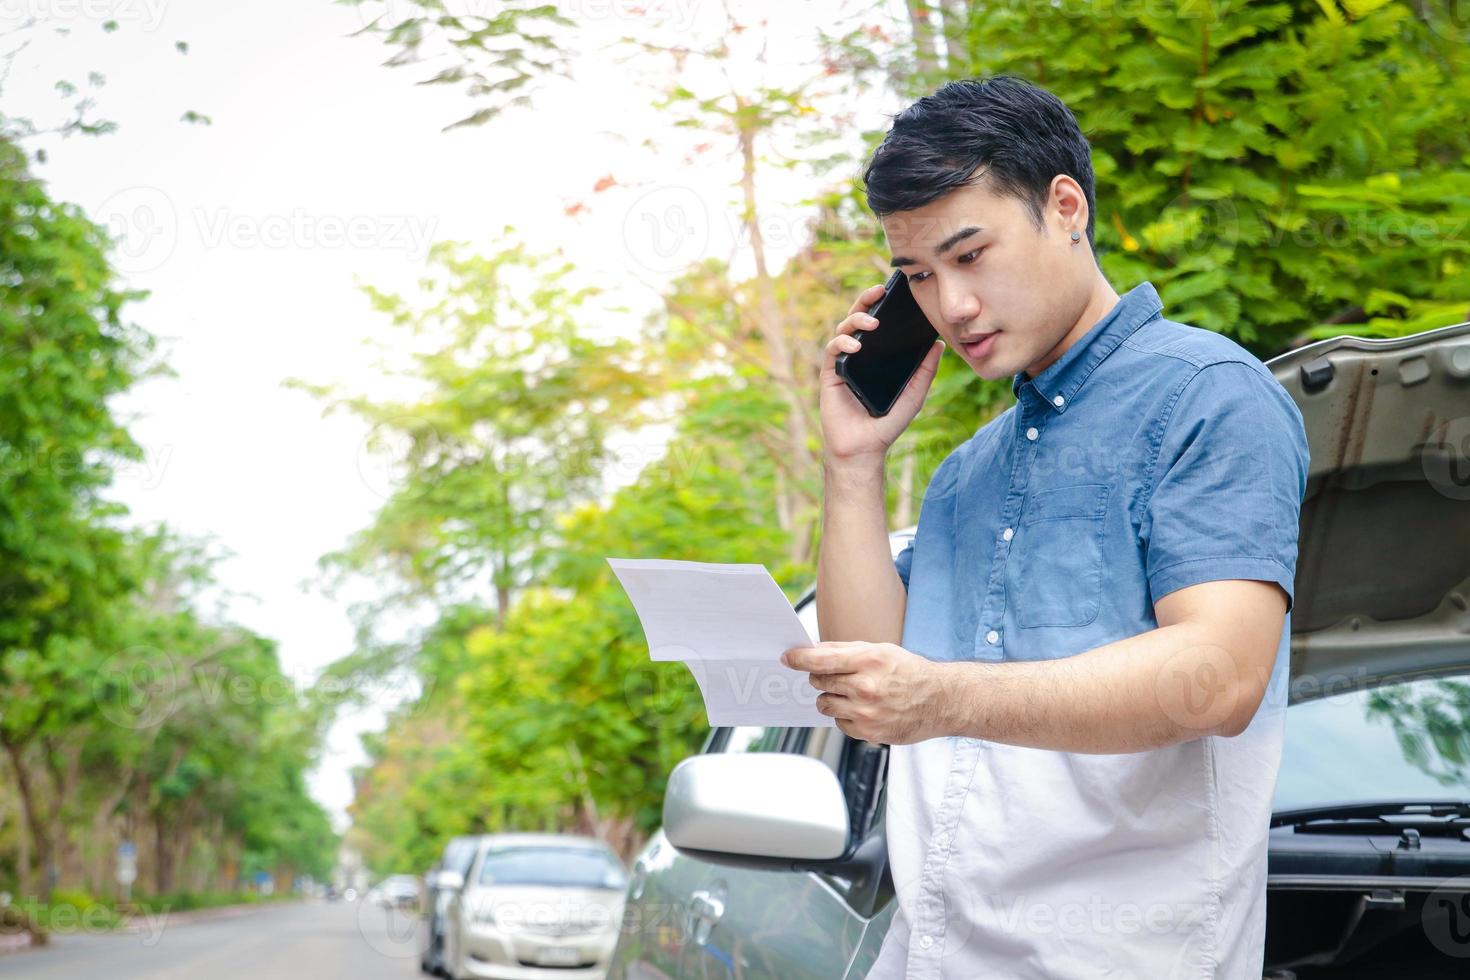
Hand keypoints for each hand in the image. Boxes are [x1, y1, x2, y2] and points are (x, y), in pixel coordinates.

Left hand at [780, 640, 950, 744]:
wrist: (940, 701)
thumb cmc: (909, 672)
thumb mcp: (880, 650)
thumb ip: (844, 650)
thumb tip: (811, 650)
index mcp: (868, 660)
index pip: (820, 660)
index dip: (798, 659)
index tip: (787, 658)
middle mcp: (865, 687)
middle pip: (819, 682)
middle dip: (820, 678)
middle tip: (835, 676)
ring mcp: (866, 712)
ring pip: (824, 704)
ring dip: (831, 698)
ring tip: (853, 693)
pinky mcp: (868, 732)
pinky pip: (839, 723)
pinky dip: (845, 716)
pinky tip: (865, 709)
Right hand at [819, 282, 943, 464]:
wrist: (865, 447)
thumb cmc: (888, 423)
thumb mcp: (914, 394)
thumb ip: (925, 370)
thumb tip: (939, 344)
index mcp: (877, 355)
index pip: (878, 322)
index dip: (882, 304)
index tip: (893, 290)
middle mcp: (859, 355)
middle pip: (857, 318)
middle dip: (865, 300)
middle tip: (877, 290)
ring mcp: (843, 363)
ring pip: (843, 329)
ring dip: (855, 320)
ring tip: (870, 322)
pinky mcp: (830, 374)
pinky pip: (832, 351)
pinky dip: (842, 343)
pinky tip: (855, 345)